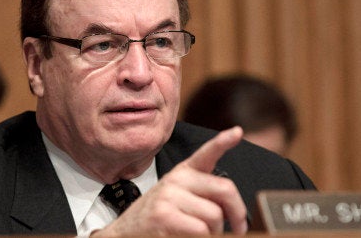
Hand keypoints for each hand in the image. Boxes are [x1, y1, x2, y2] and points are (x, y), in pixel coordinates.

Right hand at [93, 127, 248, 235]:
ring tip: (198, 235)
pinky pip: (201, 230)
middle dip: (237, 213)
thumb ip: (201, 195)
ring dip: (214, 233)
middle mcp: (176, 179)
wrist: (123, 234)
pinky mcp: (164, 216)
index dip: (223, 142)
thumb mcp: (176, 199)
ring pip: (215, 215)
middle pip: (225, 189)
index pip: (206, 153)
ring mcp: (169, 196)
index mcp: (182, 173)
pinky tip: (186, 237)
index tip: (237, 132)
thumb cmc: (155, 220)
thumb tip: (233, 209)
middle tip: (238, 228)